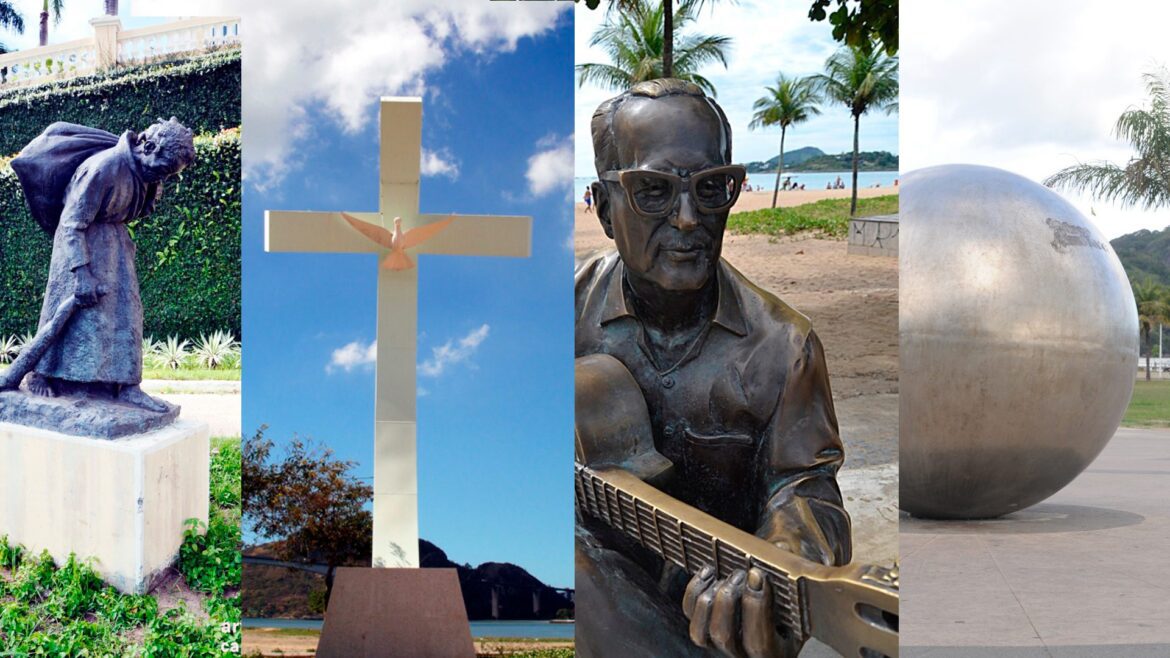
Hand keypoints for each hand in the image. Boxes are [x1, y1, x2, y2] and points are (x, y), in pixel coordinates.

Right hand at [74, 268, 98, 306]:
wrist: (83, 274)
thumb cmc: (91, 278)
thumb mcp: (97, 283)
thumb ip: (101, 288)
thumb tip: (107, 291)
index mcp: (92, 291)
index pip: (94, 300)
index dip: (95, 302)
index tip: (95, 302)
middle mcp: (86, 292)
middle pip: (88, 302)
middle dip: (89, 304)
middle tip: (90, 305)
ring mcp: (80, 292)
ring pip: (82, 301)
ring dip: (83, 304)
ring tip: (85, 305)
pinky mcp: (76, 291)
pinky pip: (77, 298)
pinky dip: (78, 301)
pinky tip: (79, 303)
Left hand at [682, 566, 799, 657]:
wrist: (777, 584)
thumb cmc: (794, 587)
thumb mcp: (801, 585)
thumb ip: (792, 570)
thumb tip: (781, 549)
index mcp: (779, 650)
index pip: (759, 643)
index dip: (755, 609)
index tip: (757, 575)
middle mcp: (747, 653)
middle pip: (724, 637)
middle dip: (728, 601)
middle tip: (739, 573)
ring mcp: (724, 643)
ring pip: (701, 633)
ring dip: (709, 600)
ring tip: (724, 576)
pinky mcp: (706, 628)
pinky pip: (691, 617)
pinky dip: (695, 592)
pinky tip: (708, 572)